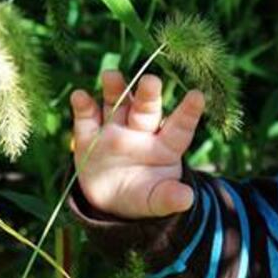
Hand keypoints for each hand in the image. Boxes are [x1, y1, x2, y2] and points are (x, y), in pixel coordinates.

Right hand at [70, 70, 204, 218]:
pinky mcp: (89, 135)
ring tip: (111, 76)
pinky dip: (83, 106)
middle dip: (148, 94)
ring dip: (115, 89)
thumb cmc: (141, 195)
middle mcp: (141, 131)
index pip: (179, 127)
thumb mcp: (155, 201)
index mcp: (164, 146)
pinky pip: (86, 117)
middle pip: (147, 109)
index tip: (198, 96)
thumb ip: (169, 198)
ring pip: (117, 104)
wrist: (109, 200)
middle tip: (151, 80)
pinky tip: (80, 96)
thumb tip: (187, 199)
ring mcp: (114, 130)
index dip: (188, 112)